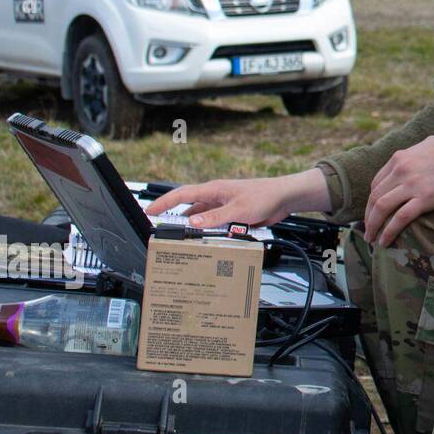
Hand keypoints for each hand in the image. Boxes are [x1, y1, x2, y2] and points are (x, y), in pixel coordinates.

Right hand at [145, 169, 330, 228]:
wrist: (284, 198)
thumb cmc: (264, 196)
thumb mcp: (238, 210)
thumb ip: (215, 218)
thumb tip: (192, 223)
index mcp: (213, 190)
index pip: (181, 195)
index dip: (163, 203)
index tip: (148, 211)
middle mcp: (216, 198)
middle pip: (189, 210)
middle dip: (176, 221)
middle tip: (162, 233)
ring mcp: (224, 207)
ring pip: (202, 220)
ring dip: (195, 230)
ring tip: (183, 243)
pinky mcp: (233, 215)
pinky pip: (215, 225)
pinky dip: (210, 233)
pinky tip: (208, 243)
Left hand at [364, 136, 433, 246]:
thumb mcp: (429, 144)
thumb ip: (415, 152)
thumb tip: (412, 157)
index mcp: (401, 157)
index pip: (377, 182)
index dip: (372, 201)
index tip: (374, 214)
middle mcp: (402, 169)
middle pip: (375, 197)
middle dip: (368, 217)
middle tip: (368, 231)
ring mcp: (413, 183)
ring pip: (382, 207)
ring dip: (373, 226)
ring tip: (372, 240)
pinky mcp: (427, 197)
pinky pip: (400, 218)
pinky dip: (389, 231)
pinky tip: (385, 242)